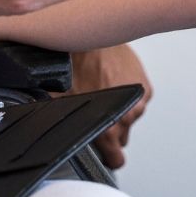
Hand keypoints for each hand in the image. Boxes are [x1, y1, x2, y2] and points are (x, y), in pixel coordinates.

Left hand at [63, 44, 151, 168]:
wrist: (89, 36)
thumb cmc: (74, 65)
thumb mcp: (60, 99)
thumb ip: (64, 122)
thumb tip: (50, 133)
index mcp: (108, 129)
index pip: (116, 160)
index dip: (108, 157)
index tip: (104, 153)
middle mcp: (127, 118)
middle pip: (121, 137)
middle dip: (111, 129)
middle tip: (96, 109)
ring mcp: (139, 102)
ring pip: (129, 116)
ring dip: (119, 108)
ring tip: (102, 88)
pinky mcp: (145, 87)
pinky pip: (137, 98)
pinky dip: (128, 92)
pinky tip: (111, 78)